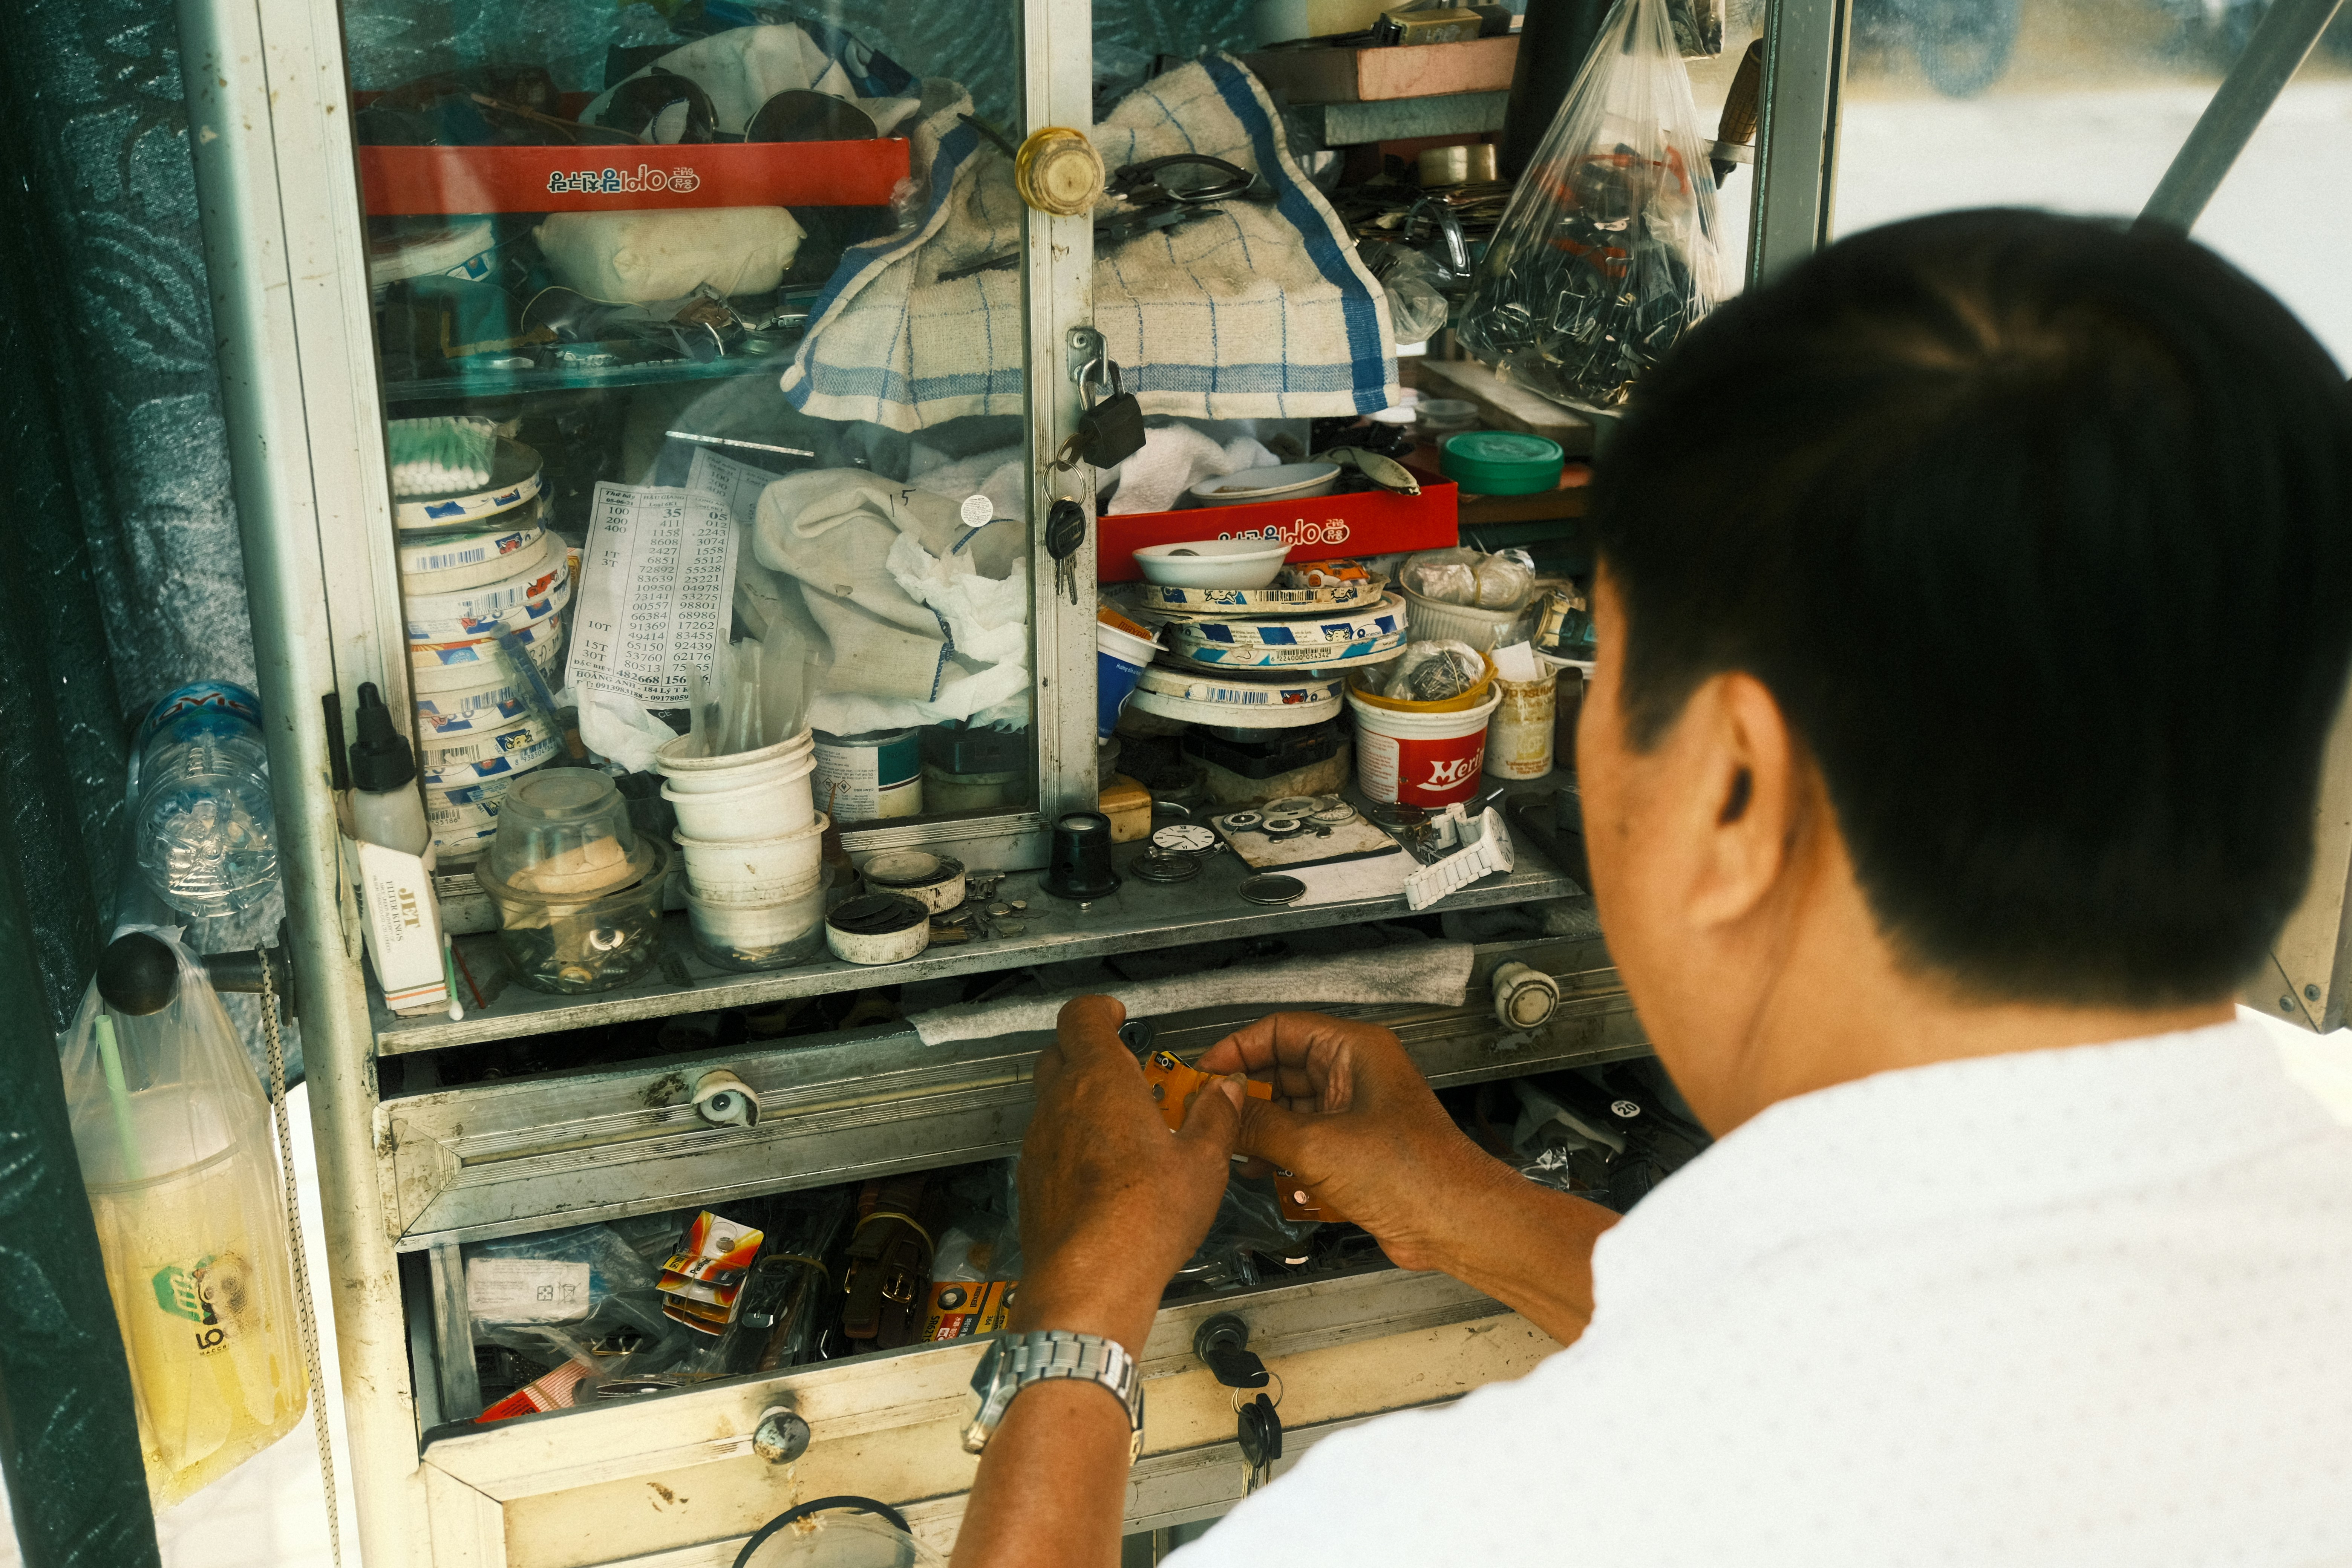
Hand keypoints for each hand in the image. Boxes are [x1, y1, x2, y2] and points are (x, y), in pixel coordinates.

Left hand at [1013, 995, 1244, 1352]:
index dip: (1099, 1009)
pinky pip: (1049, 1144)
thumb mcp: (1203, 1163)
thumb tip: (1226, 1091)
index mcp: (1101, 1082)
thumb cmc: (1144, 1219)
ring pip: (1053, 1101)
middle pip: (1060, 1053)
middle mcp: (1060, 1104)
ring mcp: (1040, 1143)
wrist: (1089, 1282)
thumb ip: (1216, 1117)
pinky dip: (1072, 1142)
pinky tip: (1105, 1171)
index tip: (1117, 1016)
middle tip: (1127, 1070)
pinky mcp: (1032, 1181)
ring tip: (1123, 1127)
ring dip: (1082, 1101)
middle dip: (1090, 1052)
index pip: (1081, 1016)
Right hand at [1197, 1011, 1505, 1273]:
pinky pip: (1306, 1141)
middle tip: (1211, 1119)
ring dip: (1262, 1132)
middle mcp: (1354, 1074)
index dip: (1238, 1048)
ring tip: (1236, 1153)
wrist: (1454, 1222)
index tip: (1205, 1074)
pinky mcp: (1355, 1149)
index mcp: (1353, 1050)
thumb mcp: (1316, 1145)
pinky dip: (1284, 1157)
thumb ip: (1259, 1124)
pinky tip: (1269, 1178)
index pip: (1281, 1029)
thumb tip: (1218, 1108)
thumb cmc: (1408, 1171)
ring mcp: (1355, 1112)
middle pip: (1282, 1069)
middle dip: (1247, 1096)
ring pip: (1290, 1109)